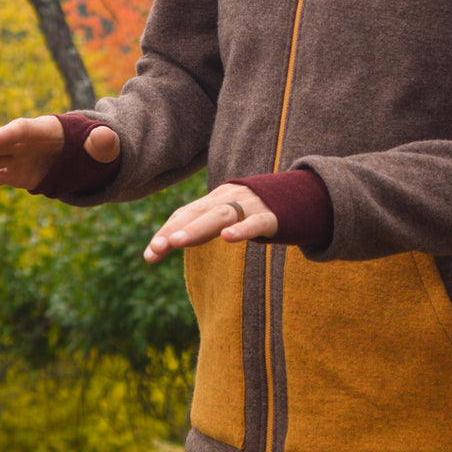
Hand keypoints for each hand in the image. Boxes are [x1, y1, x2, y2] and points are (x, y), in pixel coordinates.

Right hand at [0, 116, 119, 196]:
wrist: (84, 155)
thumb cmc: (92, 145)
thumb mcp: (102, 145)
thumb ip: (102, 142)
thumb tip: (105, 139)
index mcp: (45, 130)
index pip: (20, 130)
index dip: (1, 136)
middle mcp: (26, 141)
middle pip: (0, 143)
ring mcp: (19, 157)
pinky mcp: (16, 172)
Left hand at [144, 182, 276, 262]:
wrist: (303, 195)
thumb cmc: (258, 209)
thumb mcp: (229, 214)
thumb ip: (203, 225)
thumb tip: (170, 240)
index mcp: (217, 198)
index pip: (186, 213)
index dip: (166, 232)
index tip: (149, 256)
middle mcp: (231, 198)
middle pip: (198, 213)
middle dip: (175, 230)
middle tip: (156, 249)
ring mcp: (252, 205)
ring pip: (221, 215)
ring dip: (197, 228)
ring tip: (177, 242)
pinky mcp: (274, 216)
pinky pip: (257, 222)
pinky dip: (242, 229)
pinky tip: (228, 238)